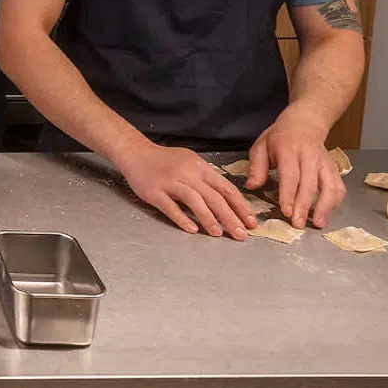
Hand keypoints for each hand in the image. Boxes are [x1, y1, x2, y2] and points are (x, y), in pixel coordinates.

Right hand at [119, 141, 258, 239]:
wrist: (136, 153)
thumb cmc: (165, 160)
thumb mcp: (190, 162)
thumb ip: (207, 178)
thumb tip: (227, 198)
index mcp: (200, 167)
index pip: (226, 188)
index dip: (240, 206)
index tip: (251, 222)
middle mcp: (187, 174)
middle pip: (213, 197)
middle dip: (230, 217)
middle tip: (241, 235)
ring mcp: (170, 182)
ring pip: (194, 201)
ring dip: (208, 219)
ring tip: (218, 234)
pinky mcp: (154, 191)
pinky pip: (170, 207)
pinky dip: (182, 218)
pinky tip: (192, 230)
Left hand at [247, 106, 344, 228]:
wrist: (304, 123)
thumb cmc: (279, 137)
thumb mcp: (261, 145)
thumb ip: (256, 166)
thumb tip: (252, 186)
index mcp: (289, 150)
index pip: (290, 175)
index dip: (288, 195)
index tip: (286, 211)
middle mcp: (310, 156)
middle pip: (309, 184)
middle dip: (304, 206)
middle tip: (297, 224)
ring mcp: (325, 162)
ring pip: (329, 186)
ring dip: (324, 207)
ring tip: (317, 223)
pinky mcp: (334, 168)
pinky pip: (339, 186)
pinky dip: (335, 201)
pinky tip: (326, 213)